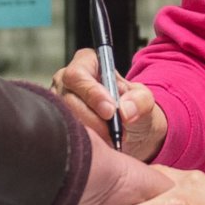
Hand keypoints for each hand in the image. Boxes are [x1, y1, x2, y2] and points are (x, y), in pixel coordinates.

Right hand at [51, 48, 166, 161]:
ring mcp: (60, 100)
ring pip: (66, 117)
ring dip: (90, 130)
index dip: (92, 93)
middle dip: (93, 118)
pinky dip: (84, 139)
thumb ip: (140, 100)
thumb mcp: (145, 100)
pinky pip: (66, 131)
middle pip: (69, 98)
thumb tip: (125, 110)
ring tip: (109, 136)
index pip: (78, 75)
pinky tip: (99, 141)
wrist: (131, 130)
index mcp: (87, 62)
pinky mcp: (59, 121)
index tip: (110, 111)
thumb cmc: (133, 107)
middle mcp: (68, 79)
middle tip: (112, 130)